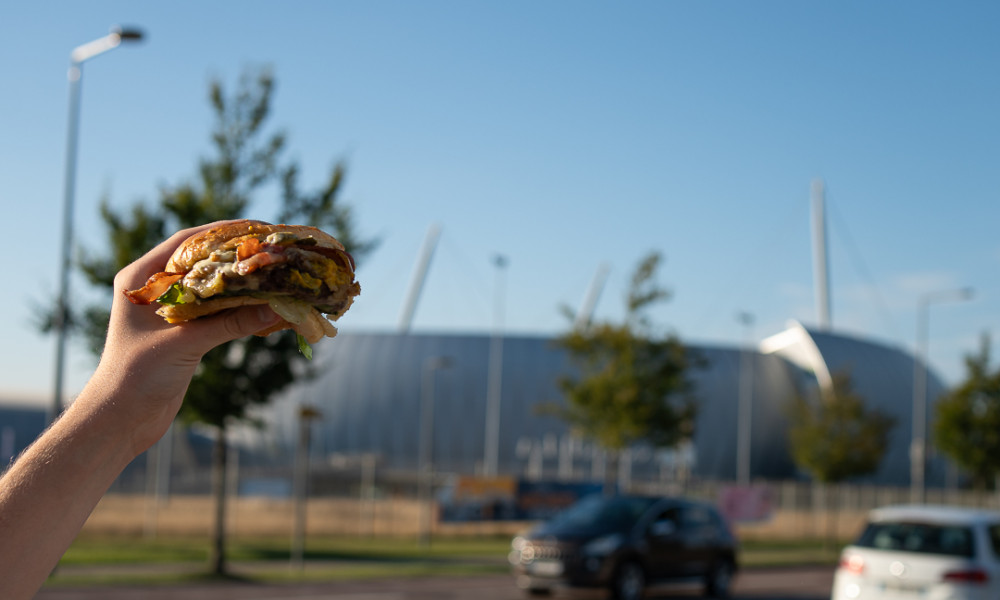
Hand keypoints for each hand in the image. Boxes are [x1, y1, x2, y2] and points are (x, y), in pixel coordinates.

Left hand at [90, 221, 281, 455]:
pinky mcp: (184, 332)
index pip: (187, 242)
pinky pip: (218, 311)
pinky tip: (266, 307)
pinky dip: (241, 308)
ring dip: (243, 284)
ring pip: (214, 288)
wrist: (120, 420)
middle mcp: (155, 289)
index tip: (258, 229)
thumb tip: (275, 308)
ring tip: (276, 276)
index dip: (222, 232)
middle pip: (203, 262)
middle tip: (274, 251)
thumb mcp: (185, 344)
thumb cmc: (136, 376)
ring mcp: (171, 311)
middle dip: (238, 258)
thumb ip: (229, 324)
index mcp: (142, 279)